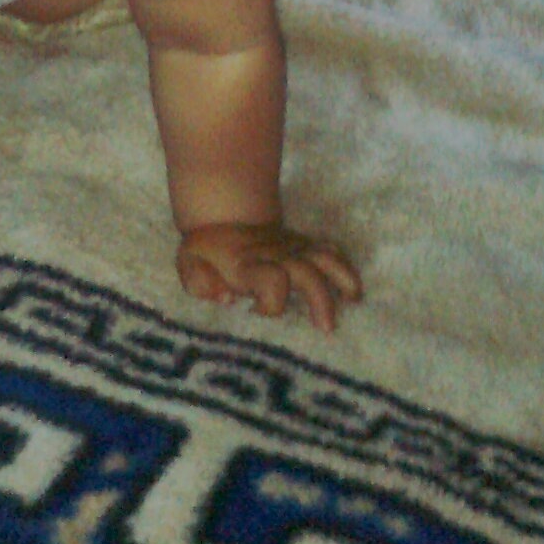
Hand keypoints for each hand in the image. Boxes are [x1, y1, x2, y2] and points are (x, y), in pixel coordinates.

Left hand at [177, 221, 362, 333]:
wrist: (223, 214)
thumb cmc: (206, 252)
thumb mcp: (189, 264)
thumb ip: (198, 281)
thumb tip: (225, 297)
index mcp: (248, 263)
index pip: (270, 280)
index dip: (271, 304)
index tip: (261, 319)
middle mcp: (276, 255)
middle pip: (305, 271)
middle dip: (319, 298)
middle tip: (327, 329)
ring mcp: (294, 248)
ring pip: (325, 257)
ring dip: (341, 279)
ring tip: (354, 304)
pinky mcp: (305, 246)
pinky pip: (331, 252)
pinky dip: (345, 269)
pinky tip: (355, 293)